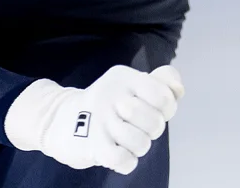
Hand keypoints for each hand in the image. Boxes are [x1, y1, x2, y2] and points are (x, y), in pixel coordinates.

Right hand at [4, 65, 184, 173]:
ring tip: (124, 139)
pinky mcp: (92, 144)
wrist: (60, 119)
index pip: (164, 96)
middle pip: (156, 124)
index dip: (166, 109)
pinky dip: (126, 161)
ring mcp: (101, 121)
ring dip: (137, 147)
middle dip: (151, 130)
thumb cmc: (107, 104)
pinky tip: (117, 152)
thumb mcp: (132, 85)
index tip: (152, 108)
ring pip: (142, 144)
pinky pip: (124, 160)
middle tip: (135, 125)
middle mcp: (112, 95)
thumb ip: (160, 83)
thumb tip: (178, 88)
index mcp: (125, 78)